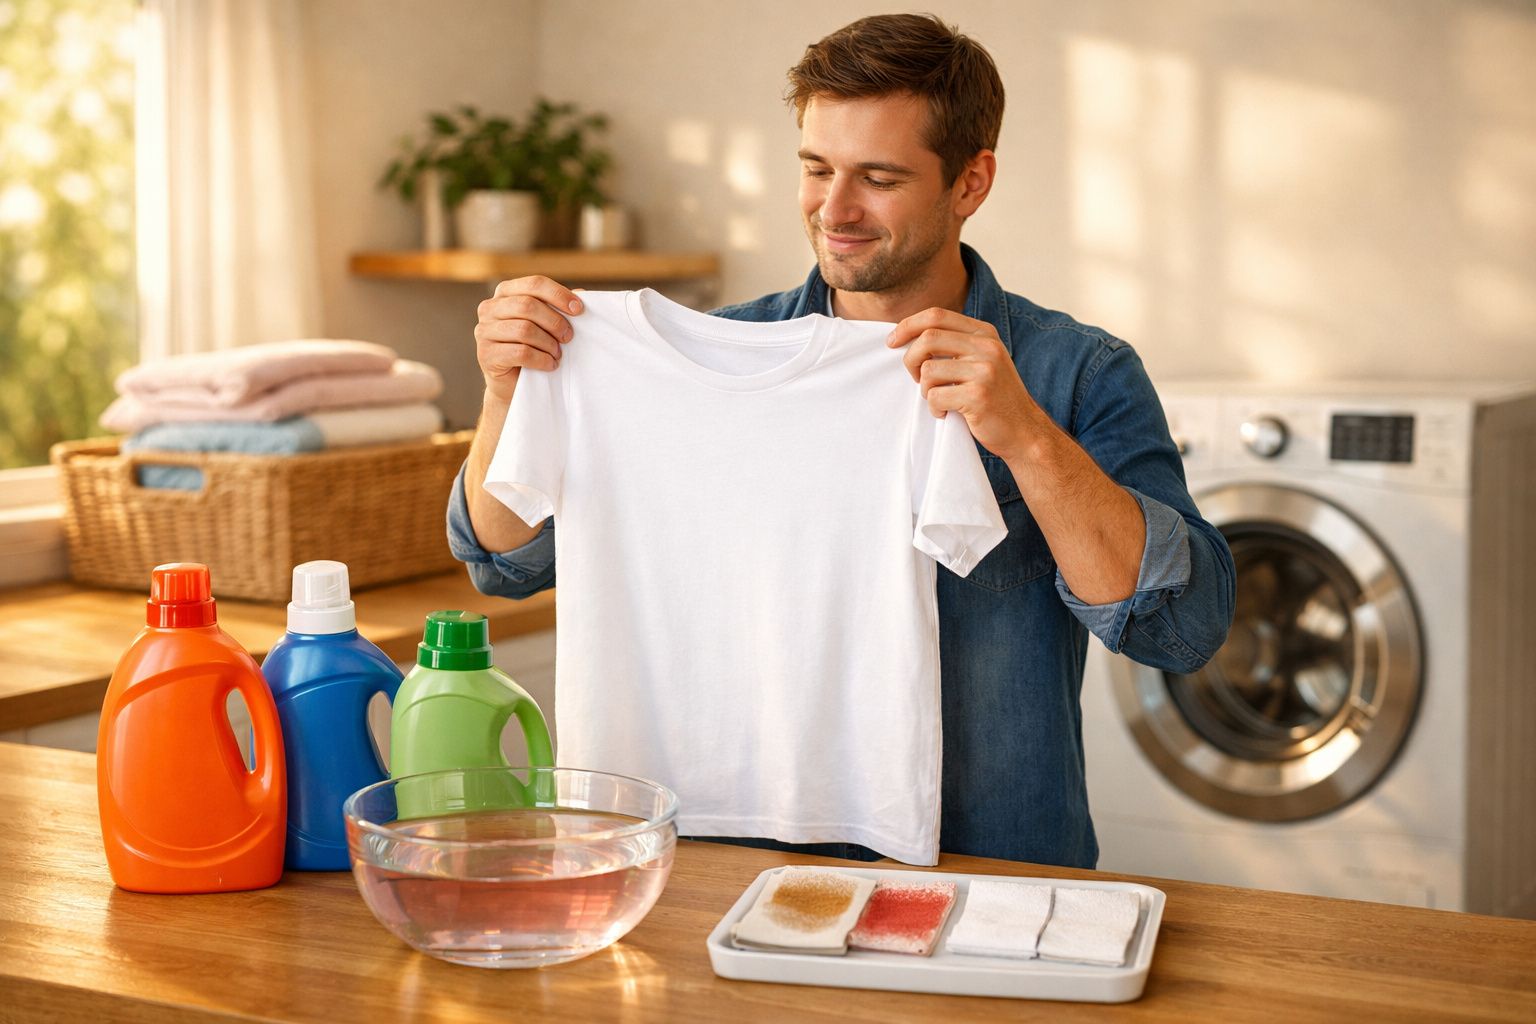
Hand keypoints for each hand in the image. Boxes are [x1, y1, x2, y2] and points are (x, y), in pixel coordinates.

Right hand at [474, 276, 584, 402]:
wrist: (513, 383)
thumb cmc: (533, 347)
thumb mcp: (546, 323)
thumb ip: (559, 306)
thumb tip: (582, 294)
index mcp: (505, 292)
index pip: (534, 283)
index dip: (559, 295)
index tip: (579, 310)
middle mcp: (489, 308)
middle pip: (528, 306)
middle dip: (555, 322)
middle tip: (568, 337)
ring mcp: (484, 331)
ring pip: (524, 330)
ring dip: (548, 343)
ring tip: (557, 353)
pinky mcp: (486, 354)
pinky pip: (521, 352)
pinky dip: (542, 360)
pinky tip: (550, 364)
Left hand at [887, 307, 1041, 460]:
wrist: (1024, 430)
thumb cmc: (994, 397)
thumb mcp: (981, 360)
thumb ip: (955, 344)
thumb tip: (908, 335)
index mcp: (984, 333)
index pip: (937, 315)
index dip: (908, 325)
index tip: (892, 341)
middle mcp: (986, 347)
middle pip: (928, 338)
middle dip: (910, 359)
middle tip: (916, 378)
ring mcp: (984, 371)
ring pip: (928, 370)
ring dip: (925, 390)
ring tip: (939, 400)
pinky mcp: (978, 395)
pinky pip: (935, 397)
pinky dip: (934, 408)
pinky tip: (946, 413)